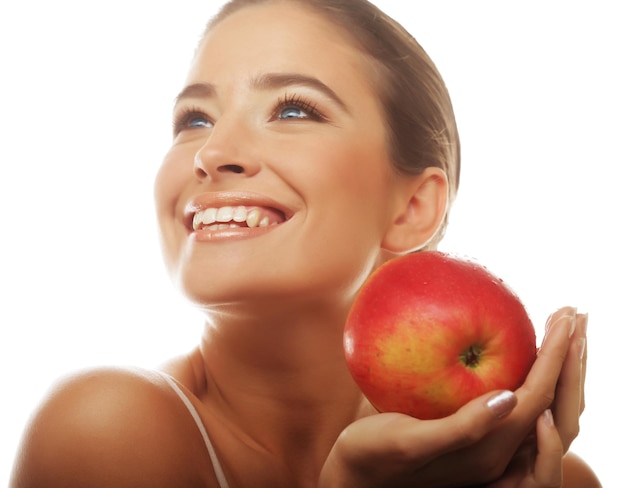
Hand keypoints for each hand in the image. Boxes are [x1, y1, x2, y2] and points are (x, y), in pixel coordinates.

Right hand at [319, 307, 580, 487]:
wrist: (357, 476)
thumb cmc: (373, 457)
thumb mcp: (407, 443)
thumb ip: (459, 428)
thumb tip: (506, 399)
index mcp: (488, 451)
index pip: (538, 397)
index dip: (556, 356)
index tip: (565, 316)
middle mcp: (498, 450)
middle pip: (554, 403)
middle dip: (571, 359)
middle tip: (575, 314)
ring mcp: (490, 443)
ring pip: (543, 404)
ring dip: (558, 367)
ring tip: (560, 330)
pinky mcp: (478, 434)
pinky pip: (521, 402)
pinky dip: (533, 373)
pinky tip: (519, 349)